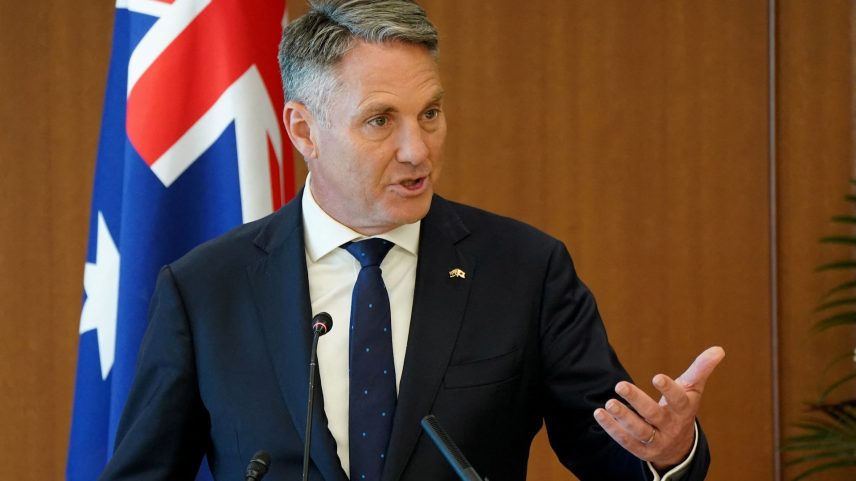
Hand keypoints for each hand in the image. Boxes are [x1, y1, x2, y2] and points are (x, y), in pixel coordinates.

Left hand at [593, 346, 724, 470]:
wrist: (679, 447)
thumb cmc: (682, 409)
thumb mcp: (692, 390)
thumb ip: (701, 369)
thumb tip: (719, 349)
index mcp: (684, 410)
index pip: (679, 400)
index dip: (669, 389)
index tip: (657, 377)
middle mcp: (670, 426)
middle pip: (654, 415)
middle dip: (637, 401)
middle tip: (620, 385)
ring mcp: (656, 441)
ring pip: (640, 431)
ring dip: (623, 417)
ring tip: (609, 403)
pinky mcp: (642, 450)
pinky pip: (626, 442)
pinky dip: (612, 429)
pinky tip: (599, 414)